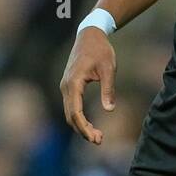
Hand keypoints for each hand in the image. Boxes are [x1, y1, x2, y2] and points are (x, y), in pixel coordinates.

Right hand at [59, 28, 115, 143]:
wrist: (90, 35)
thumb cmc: (100, 50)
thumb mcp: (109, 68)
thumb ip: (108, 89)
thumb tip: (110, 110)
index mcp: (74, 83)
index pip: (75, 112)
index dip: (84, 127)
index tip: (96, 139)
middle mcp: (66, 87)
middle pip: (70, 116)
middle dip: (83, 130)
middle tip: (99, 141)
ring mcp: (65, 87)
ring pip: (69, 113)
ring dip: (80, 126)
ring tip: (97, 136)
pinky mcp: (69, 86)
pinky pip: (71, 107)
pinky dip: (79, 119)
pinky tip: (90, 125)